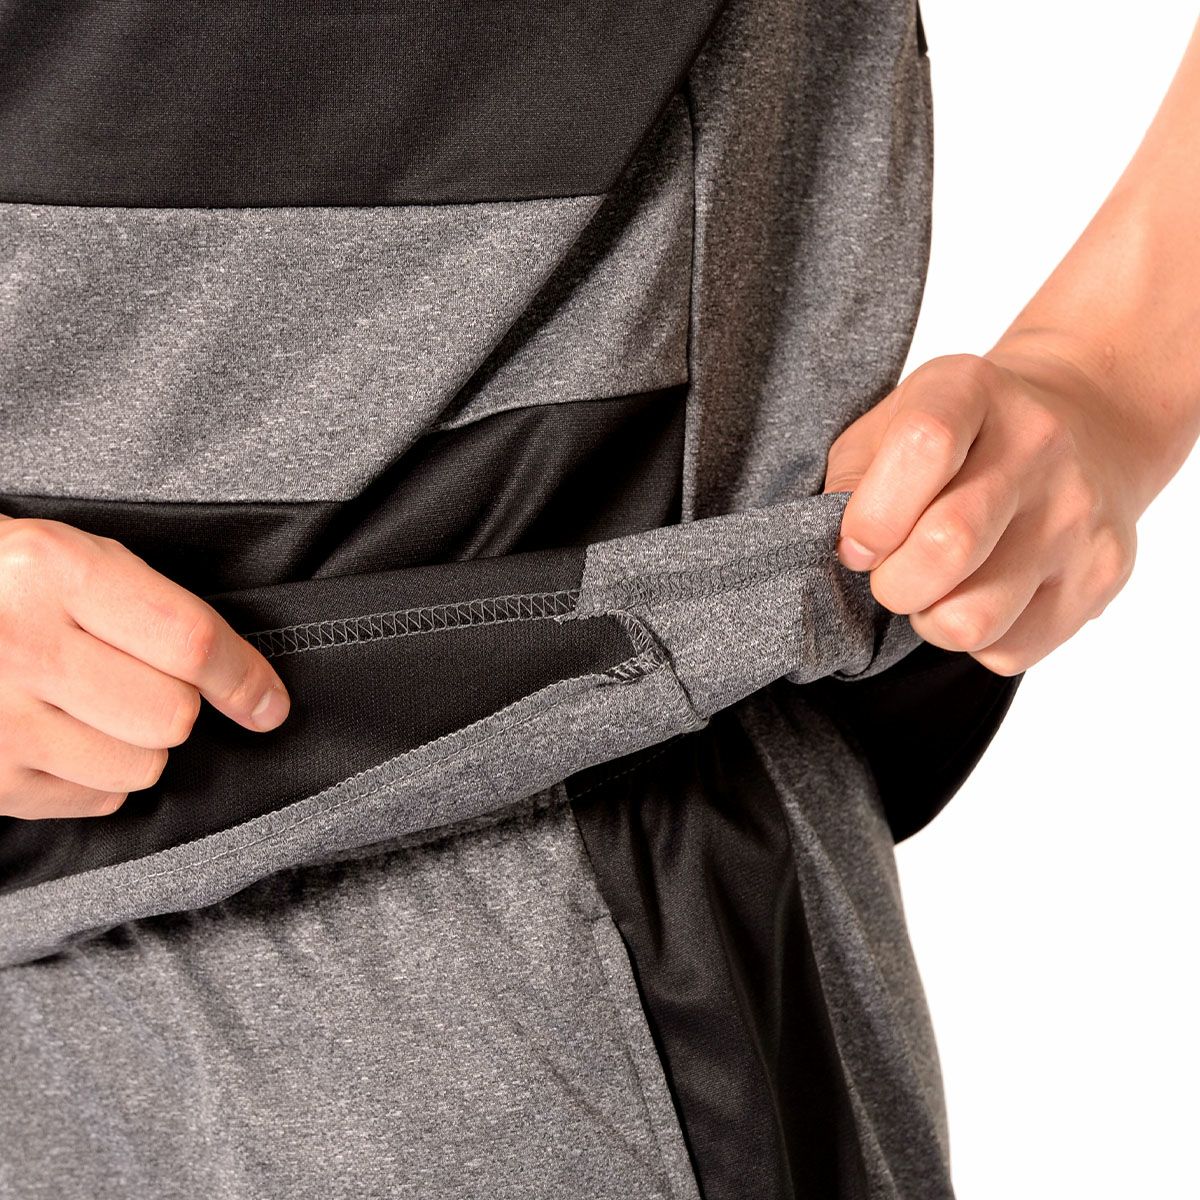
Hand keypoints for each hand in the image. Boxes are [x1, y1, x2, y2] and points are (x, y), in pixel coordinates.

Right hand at [0, 516, 290, 818]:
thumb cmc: (2, 584)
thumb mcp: (68, 556)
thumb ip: (149, 606)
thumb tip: (247, 686)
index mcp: (52, 568)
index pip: (189, 640)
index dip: (242, 678)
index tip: (268, 704)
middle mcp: (19, 643)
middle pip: (171, 716)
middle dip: (173, 704)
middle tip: (131, 678)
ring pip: (139, 767)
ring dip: (135, 745)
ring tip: (90, 706)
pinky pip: (94, 801)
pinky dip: (95, 777)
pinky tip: (60, 736)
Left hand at [822, 349, 1150, 676]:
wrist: (1086, 422)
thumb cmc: (960, 435)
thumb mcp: (892, 421)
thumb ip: (852, 474)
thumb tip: (840, 546)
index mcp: (971, 391)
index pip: (922, 446)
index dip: (872, 515)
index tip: (856, 544)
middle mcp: (1038, 445)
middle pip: (948, 545)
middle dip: (892, 583)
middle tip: (890, 574)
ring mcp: (1079, 512)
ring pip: (975, 617)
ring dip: (931, 620)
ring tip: (934, 591)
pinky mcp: (1104, 573)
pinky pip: (1012, 650)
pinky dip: (977, 643)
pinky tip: (979, 599)